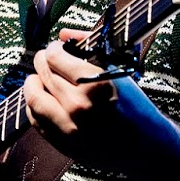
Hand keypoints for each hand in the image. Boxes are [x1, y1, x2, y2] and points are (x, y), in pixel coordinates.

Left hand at [23, 29, 149, 165]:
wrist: (146, 146)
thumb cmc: (134, 105)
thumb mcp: (117, 71)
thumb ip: (89, 47)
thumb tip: (63, 34)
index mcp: (95, 83)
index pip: (54, 57)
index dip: (53, 49)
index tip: (57, 49)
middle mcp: (79, 106)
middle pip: (43, 73)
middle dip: (43, 62)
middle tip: (48, 61)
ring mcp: (69, 127)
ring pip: (33, 97)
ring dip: (33, 83)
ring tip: (40, 78)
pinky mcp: (62, 143)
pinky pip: (35, 119)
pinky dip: (34, 105)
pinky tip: (44, 99)